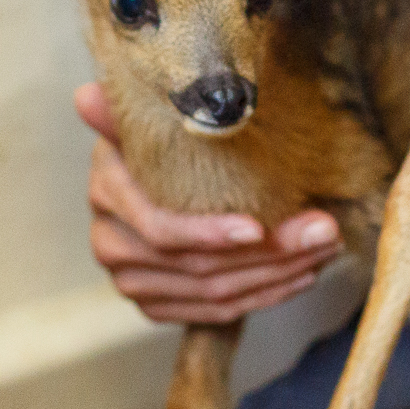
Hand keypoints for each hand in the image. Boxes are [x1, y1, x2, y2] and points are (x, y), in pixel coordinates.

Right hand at [75, 83, 340, 322]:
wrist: (155, 181)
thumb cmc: (164, 143)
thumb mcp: (151, 120)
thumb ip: (124, 110)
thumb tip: (85, 95)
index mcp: (109, 192)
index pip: (161, 229)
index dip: (209, 234)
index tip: (259, 228)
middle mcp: (111, 243)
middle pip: (197, 265)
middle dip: (269, 252)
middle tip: (323, 232)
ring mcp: (132, 281)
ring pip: (214, 293)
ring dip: (278, 275)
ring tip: (324, 249)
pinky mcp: (156, 306)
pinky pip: (216, 313)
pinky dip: (265, 295)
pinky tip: (303, 274)